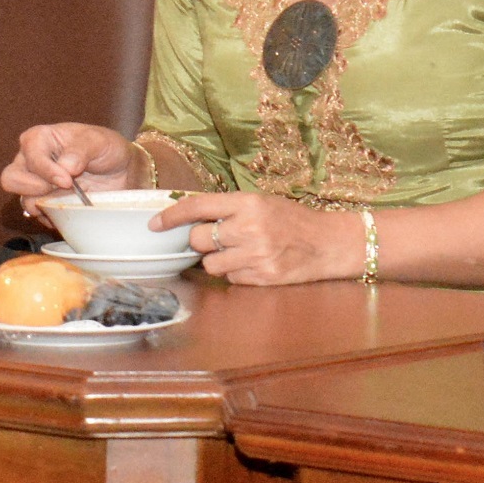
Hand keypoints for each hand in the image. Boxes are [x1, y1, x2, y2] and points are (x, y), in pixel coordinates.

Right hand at [0, 123, 139, 209]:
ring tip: (70, 199)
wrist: (120, 170)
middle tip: (60, 190)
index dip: (46, 170)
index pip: (30, 156)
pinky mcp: (45, 204)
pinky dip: (53, 217)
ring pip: (23, 200)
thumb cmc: (105, 147)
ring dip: (46, 205)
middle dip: (34, 189)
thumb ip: (80, 150)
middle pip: (11, 179)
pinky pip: (39, 217)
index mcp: (39, 139)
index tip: (67, 180)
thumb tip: (65, 167)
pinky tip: (70, 209)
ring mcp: (36, 185)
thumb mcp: (97, 141)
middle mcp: (31, 161)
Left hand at [151, 190, 361, 285]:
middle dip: (200, 241)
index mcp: (248, 203)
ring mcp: (256, 255)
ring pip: (211, 264)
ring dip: (218, 261)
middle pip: (198, 239)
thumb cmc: (293, 220)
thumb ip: (229, 209)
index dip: (171, 215)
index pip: (197, 206)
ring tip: (240, 253)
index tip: (154, 224)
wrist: (329, 243)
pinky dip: (236, 274)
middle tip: (217, 239)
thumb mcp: (262, 202)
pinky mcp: (263, 277)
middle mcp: (250, 228)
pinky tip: (254, 265)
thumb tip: (190, 217)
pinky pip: (232, 279)